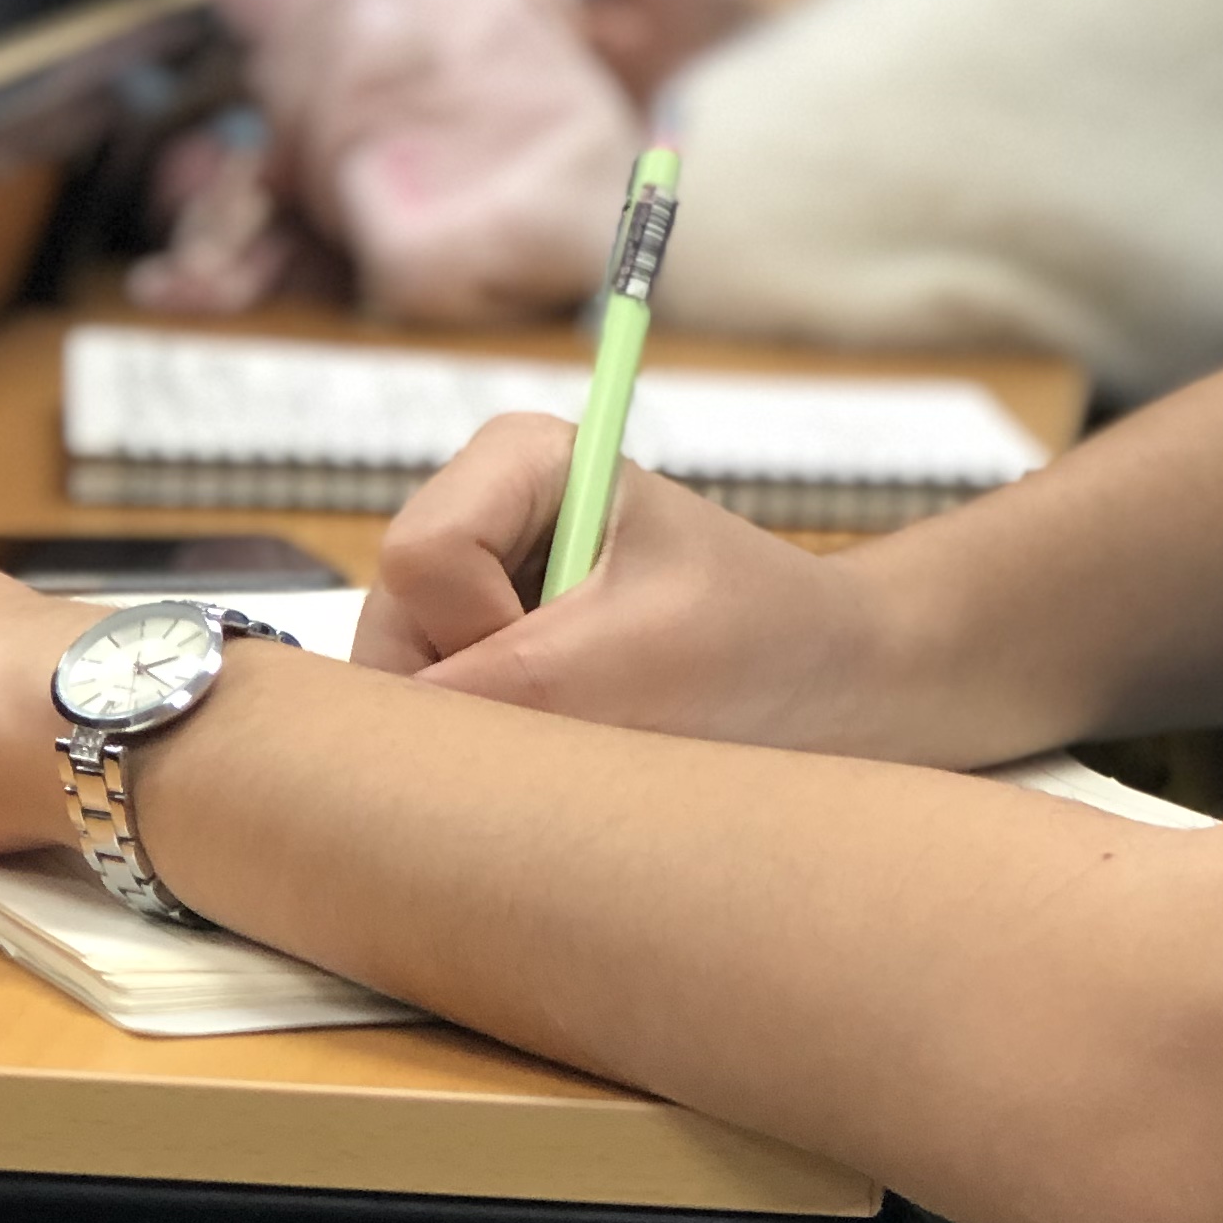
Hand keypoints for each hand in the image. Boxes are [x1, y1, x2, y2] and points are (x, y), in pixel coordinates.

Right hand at [348, 412, 911, 754]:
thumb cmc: (764, 646)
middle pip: (391, 627)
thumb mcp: (642, 662)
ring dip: (488, 740)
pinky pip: (437, 730)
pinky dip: (497, 762)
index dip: (480, 628)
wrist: (838, 687)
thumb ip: (510, 685)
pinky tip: (577, 753)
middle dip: (469, 701)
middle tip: (580, 718)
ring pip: (403, 690)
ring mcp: (473, 593)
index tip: (587, 654)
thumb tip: (384, 751)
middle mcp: (479, 516)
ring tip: (592, 731)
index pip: (420, 557)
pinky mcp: (482, 661)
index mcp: (519, 460)